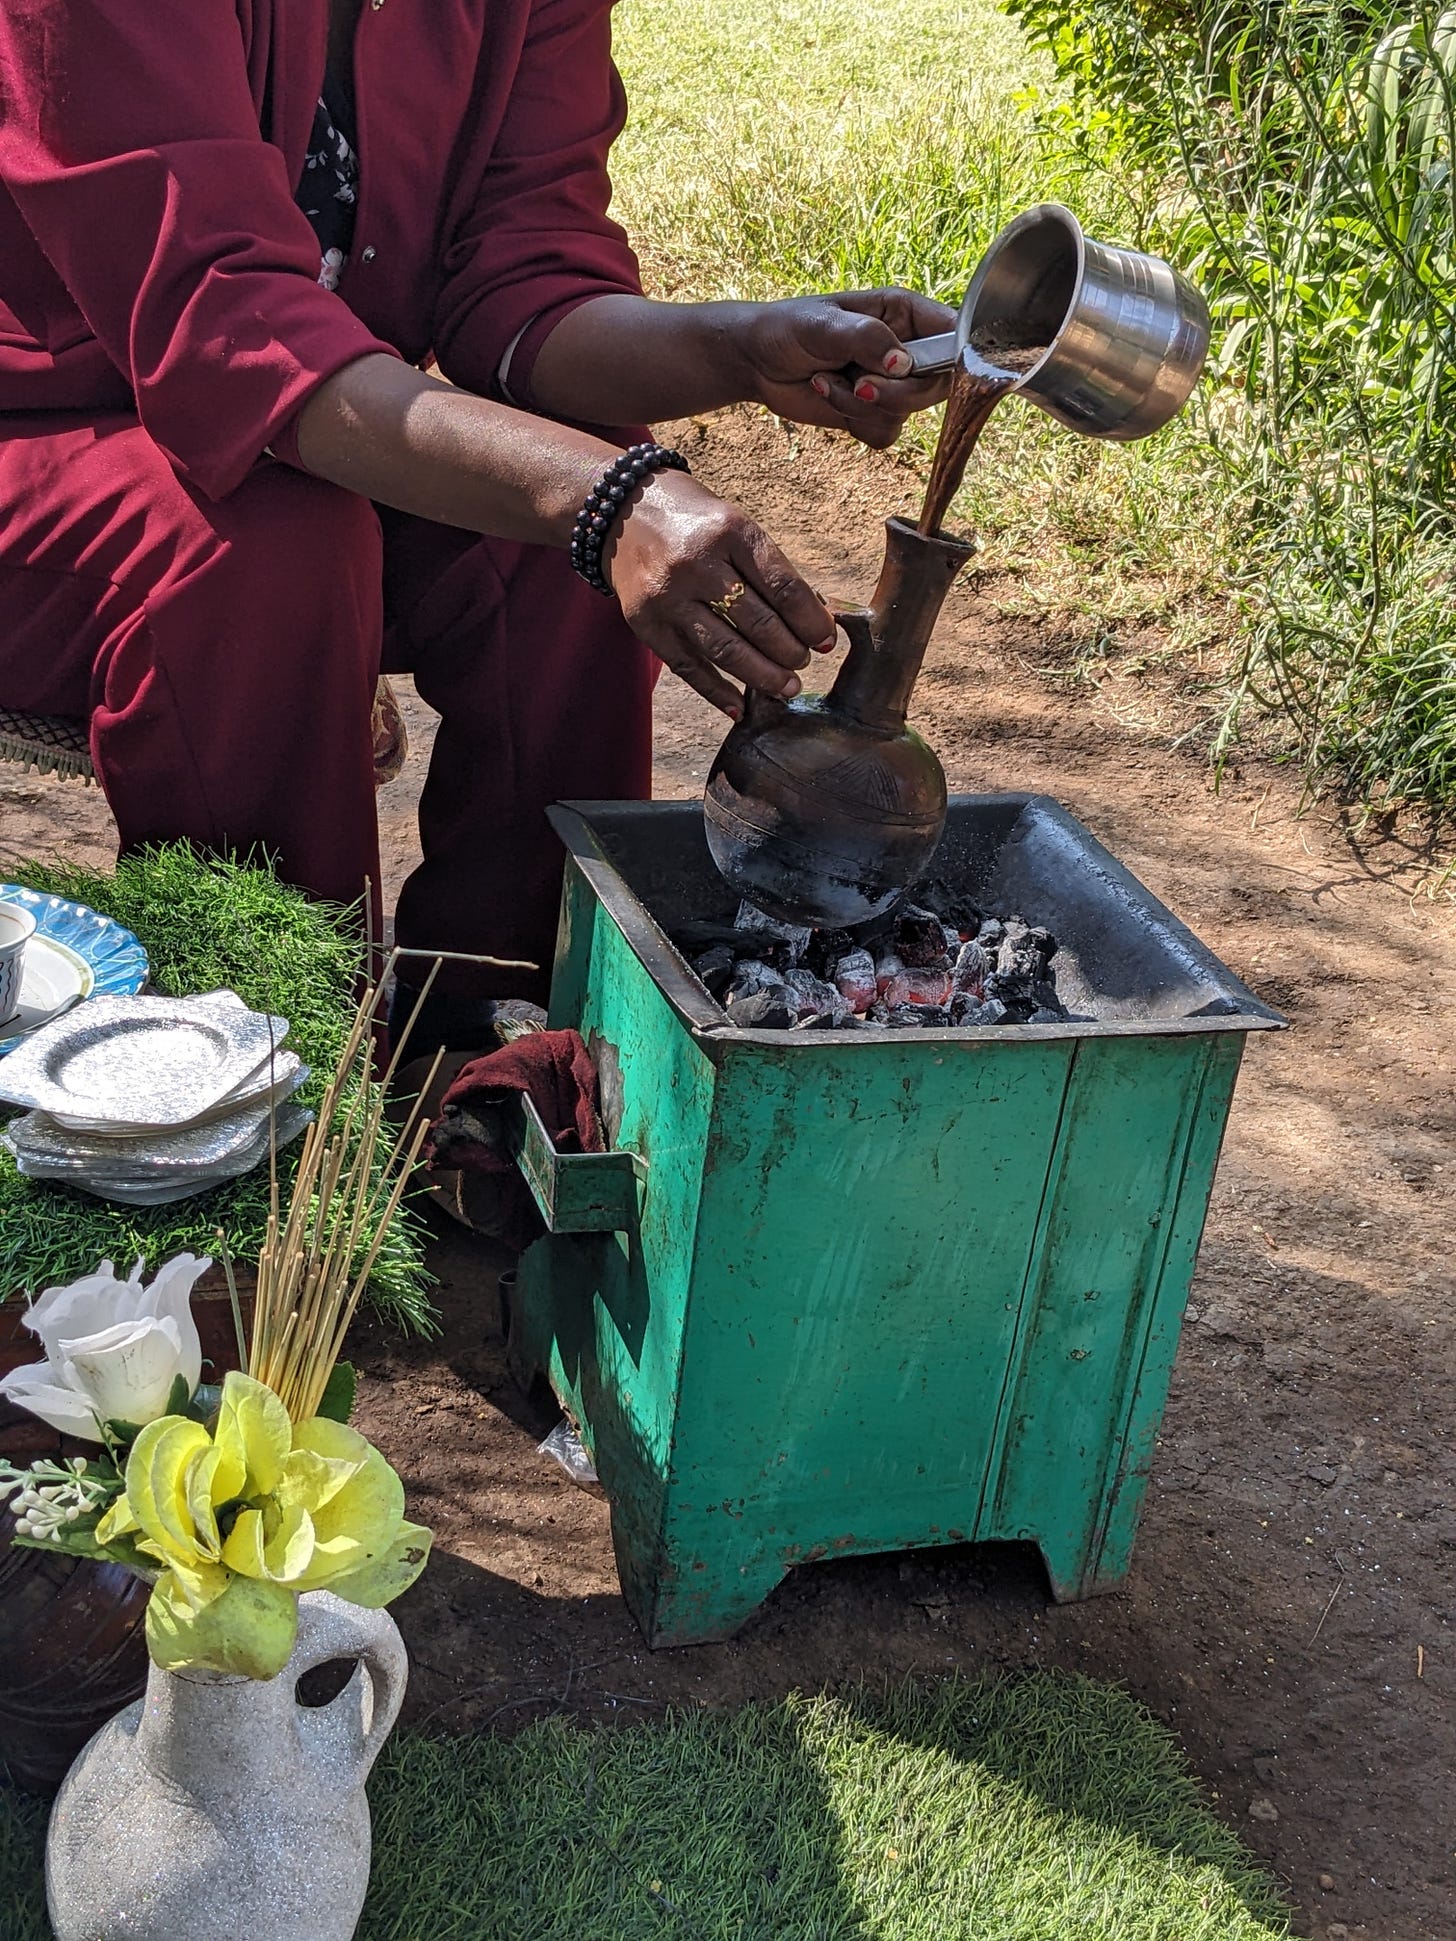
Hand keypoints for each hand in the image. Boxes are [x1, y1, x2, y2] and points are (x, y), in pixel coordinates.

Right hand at [605, 471, 835, 715]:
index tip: (826, 640)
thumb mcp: (734, 525)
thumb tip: (811, 619)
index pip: (784, 586)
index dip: (812, 620)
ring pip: (726, 650)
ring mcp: (668, 596)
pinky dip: (717, 692)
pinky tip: (740, 708)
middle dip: (791, 651)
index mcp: (730, 531)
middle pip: (759, 623)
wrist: (623, 511)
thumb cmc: (694, 521)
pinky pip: (688, 667)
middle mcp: (697, 563)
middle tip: (804, 662)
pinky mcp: (646, 623)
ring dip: (763, 676)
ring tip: (786, 687)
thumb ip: (767, 568)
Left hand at [735, 290, 958, 447]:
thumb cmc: (788, 328)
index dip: (956, 355)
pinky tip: (829, 396)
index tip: (927, 370)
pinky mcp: (873, 412)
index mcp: (904, 313)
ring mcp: (891, 383)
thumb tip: (902, 363)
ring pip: (906, 412)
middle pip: (937, 385)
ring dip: (862, 406)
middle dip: (897, 393)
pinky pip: (884, 433)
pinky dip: (854, 422)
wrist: (756, 361)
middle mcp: (905, 348)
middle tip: (860, 385)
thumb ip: (866, 339)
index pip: (952, 332)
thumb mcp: (824, 325)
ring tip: (828, 381)